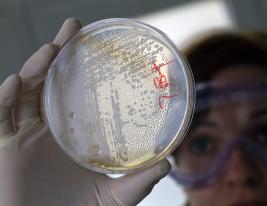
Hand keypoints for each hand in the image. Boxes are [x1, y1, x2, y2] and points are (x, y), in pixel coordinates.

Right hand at [0, 18, 170, 205]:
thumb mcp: (115, 196)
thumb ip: (139, 181)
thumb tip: (168, 163)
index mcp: (73, 134)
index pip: (75, 92)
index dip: (82, 68)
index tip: (95, 45)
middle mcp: (49, 129)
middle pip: (50, 83)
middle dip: (59, 53)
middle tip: (72, 28)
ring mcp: (26, 136)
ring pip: (26, 93)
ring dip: (36, 69)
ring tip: (52, 50)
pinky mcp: (6, 147)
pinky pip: (1, 117)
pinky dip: (6, 98)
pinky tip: (17, 82)